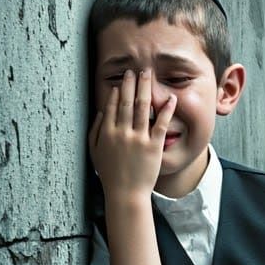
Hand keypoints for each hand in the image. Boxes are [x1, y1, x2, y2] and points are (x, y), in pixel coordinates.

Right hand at [88, 69, 175, 197]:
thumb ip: (95, 130)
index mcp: (108, 132)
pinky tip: (170, 97)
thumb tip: (100, 112)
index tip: (122, 81)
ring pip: (143, 107)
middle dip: (131, 83)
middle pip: (127, 101)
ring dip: (146, 88)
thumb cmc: (110, 174)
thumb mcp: (94, 152)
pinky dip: (166, 109)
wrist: (125, 193)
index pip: (113, 106)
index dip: (118, 91)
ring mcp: (139, 138)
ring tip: (148, 74)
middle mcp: (122, 132)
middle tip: (135, 70)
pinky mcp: (153, 146)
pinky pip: (161, 123)